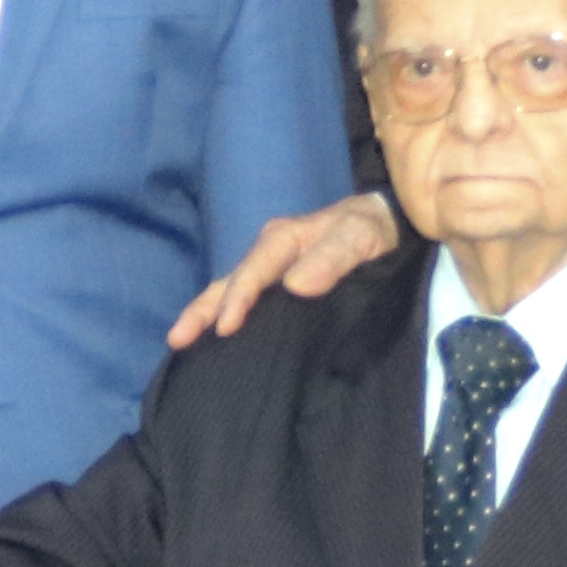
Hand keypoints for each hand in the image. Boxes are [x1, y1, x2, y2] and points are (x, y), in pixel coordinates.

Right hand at [172, 191, 397, 349]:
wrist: (390, 226)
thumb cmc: (373, 229)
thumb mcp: (360, 236)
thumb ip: (333, 257)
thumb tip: (296, 285)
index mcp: (284, 239)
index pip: (253, 271)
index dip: (237, 299)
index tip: (225, 328)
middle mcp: (271, 252)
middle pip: (229, 282)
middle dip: (202, 310)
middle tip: (177, 339)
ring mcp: (272, 269)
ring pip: (230, 290)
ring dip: (206, 313)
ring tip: (181, 341)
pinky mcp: (279, 284)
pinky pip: (248, 299)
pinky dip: (226, 315)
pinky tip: (215, 337)